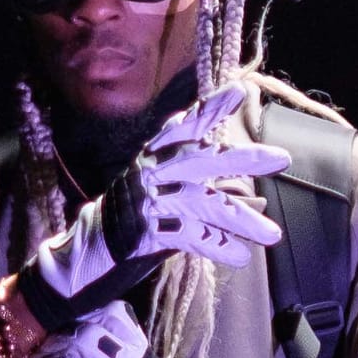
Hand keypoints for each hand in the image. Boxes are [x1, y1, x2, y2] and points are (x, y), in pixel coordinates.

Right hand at [15, 82, 288, 328]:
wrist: (76, 265)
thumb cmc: (118, 232)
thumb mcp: (154, 202)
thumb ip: (193, 194)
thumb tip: (246, 196)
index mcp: (149, 160)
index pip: (184, 127)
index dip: (212, 109)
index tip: (240, 92)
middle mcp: (148, 174)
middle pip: (202, 159)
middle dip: (244, 158)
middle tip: (281, 158)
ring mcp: (145, 202)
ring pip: (204, 203)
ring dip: (242, 220)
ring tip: (272, 235)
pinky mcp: (145, 234)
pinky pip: (191, 238)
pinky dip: (218, 248)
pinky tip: (241, 258)